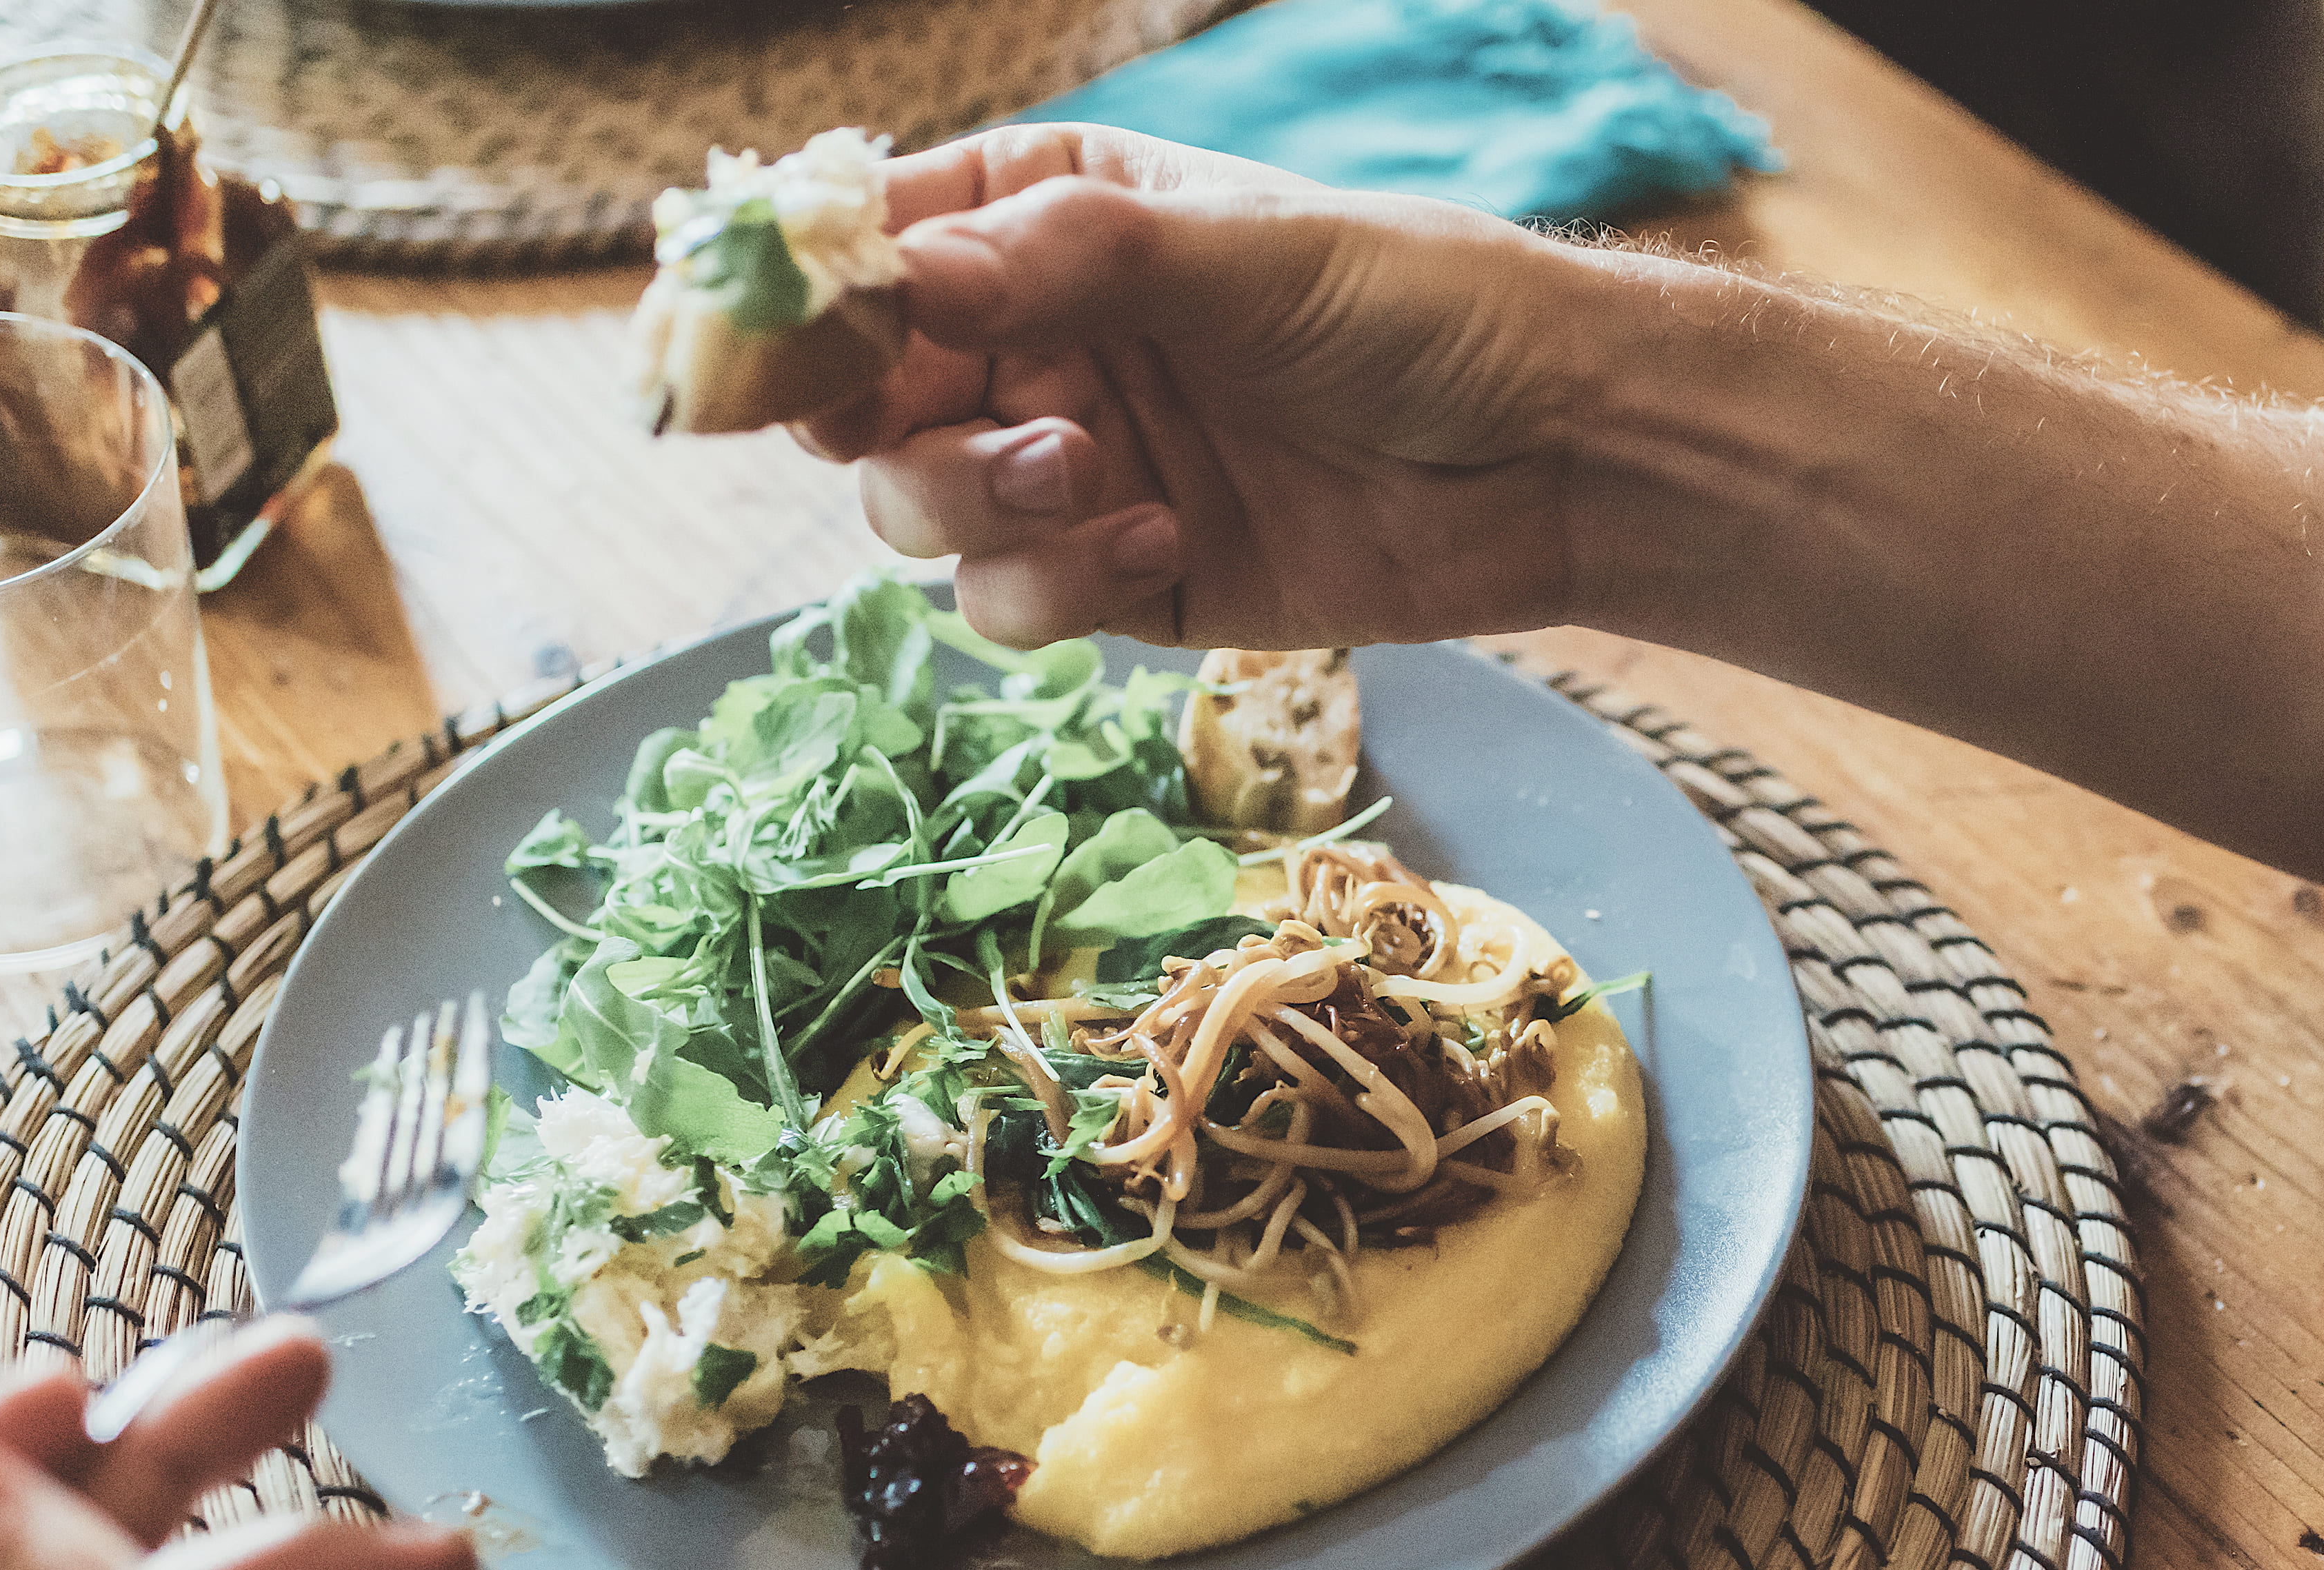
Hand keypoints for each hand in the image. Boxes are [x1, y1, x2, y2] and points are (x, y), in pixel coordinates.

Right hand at [798, 124, 1629, 650]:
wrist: (1550, 456)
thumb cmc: (1415, 304)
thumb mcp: (1242, 250)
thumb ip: (1068, 256)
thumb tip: (904, 274)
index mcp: (1048, 213)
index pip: (874, 243)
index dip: (804, 293)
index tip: (773, 337)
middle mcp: (1035, 338)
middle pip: (861, 399)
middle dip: (893, 425)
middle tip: (968, 429)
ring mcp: (1069, 463)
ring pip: (917, 512)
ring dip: (978, 507)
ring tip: (1096, 480)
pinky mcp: (1114, 576)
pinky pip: (1010, 602)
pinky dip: (1060, 587)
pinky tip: (1166, 546)